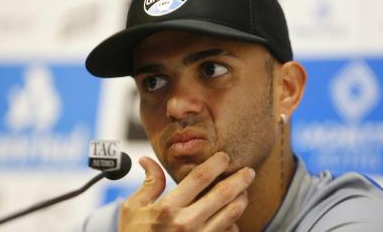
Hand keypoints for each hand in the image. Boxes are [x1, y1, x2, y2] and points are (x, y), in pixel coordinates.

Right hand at [118, 152, 254, 231]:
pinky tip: (232, 217)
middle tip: (249, 171)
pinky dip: (233, 224)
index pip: (199, 178)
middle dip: (240, 180)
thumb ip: (148, 183)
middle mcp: (186, 224)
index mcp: (168, 209)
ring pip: (231, 215)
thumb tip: (147, 159)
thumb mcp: (133, 208)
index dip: (216, 164)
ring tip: (244, 191)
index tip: (224, 157)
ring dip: (241, 200)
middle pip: (222, 195)